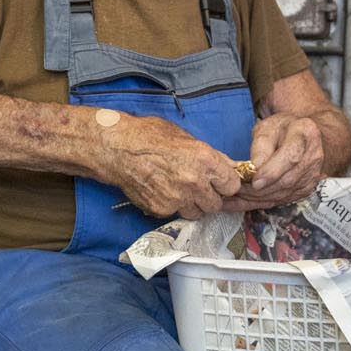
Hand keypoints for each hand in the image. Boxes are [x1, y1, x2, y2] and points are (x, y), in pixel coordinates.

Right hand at [99, 113, 242, 219]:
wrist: (118, 149)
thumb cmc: (149, 136)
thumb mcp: (187, 138)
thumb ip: (211, 156)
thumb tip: (229, 167)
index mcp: (205, 160)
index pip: (232, 185)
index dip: (225, 184)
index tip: (219, 181)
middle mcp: (195, 182)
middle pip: (216, 204)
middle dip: (210, 197)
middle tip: (198, 186)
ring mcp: (178, 199)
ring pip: (198, 213)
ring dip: (193, 205)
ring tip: (180, 188)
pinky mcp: (162, 210)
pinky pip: (176, 214)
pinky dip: (173, 206)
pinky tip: (164, 191)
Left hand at [232, 113, 326, 209]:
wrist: (300, 135)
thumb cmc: (281, 129)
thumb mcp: (267, 128)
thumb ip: (260, 147)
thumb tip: (254, 169)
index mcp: (305, 133)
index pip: (291, 157)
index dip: (272, 172)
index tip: (254, 182)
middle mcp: (313, 156)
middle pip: (287, 180)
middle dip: (259, 189)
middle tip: (234, 189)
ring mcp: (311, 175)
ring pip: (283, 194)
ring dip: (257, 198)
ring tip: (234, 196)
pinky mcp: (306, 188)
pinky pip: (282, 200)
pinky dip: (261, 203)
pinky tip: (242, 202)